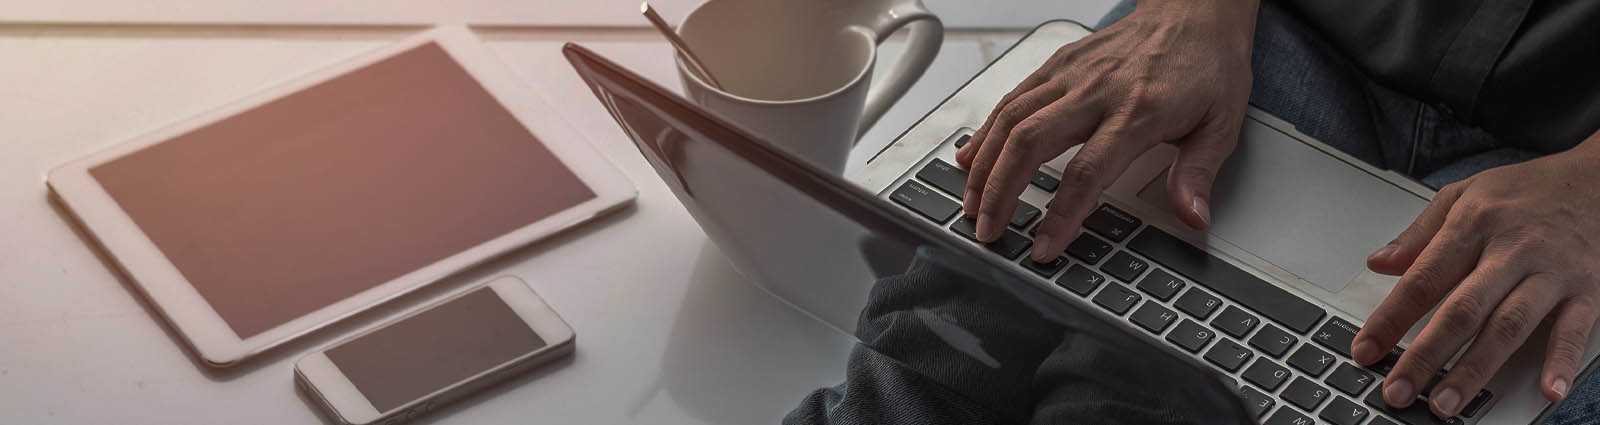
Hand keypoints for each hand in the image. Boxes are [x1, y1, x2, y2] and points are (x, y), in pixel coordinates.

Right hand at [957, 0, 1257, 261]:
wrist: (1195, 11)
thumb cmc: (1206, 66)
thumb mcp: (1222, 123)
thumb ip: (1198, 173)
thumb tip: (1193, 218)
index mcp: (1138, 111)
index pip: (1088, 171)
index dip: (1061, 214)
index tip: (1044, 247)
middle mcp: (1097, 90)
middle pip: (1030, 143)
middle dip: (1000, 191)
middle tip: (987, 230)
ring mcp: (1071, 74)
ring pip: (1011, 119)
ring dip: (983, 165)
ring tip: (970, 202)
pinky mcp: (1058, 64)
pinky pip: (1012, 98)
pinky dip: (985, 130)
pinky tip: (971, 157)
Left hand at [1352, 133, 1599, 416]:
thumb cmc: (1528, 189)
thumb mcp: (1465, 193)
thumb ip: (1420, 232)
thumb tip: (1379, 263)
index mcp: (1473, 224)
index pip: (1423, 278)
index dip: (1390, 318)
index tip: (1364, 349)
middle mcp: (1511, 250)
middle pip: (1461, 310)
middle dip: (1425, 355)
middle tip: (1398, 391)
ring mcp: (1551, 272)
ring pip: (1508, 326)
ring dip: (1476, 369)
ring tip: (1447, 403)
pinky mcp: (1588, 289)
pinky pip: (1574, 329)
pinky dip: (1561, 361)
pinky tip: (1547, 390)